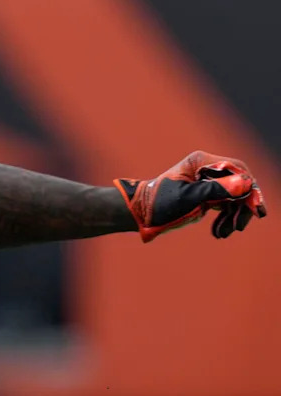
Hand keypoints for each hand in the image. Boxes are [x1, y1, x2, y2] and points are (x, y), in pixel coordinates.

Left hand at [114, 150, 266, 242]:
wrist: (140, 214)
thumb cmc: (159, 203)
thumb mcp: (188, 198)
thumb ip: (216, 190)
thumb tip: (245, 183)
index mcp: (200, 161)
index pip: (235, 170)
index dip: (248, 188)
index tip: (255, 209)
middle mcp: (205, 168)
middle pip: (237, 184)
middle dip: (241, 206)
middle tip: (238, 227)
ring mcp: (206, 181)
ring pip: (233, 197)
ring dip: (233, 216)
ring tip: (224, 233)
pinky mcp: (205, 194)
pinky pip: (224, 205)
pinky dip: (225, 219)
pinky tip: (219, 233)